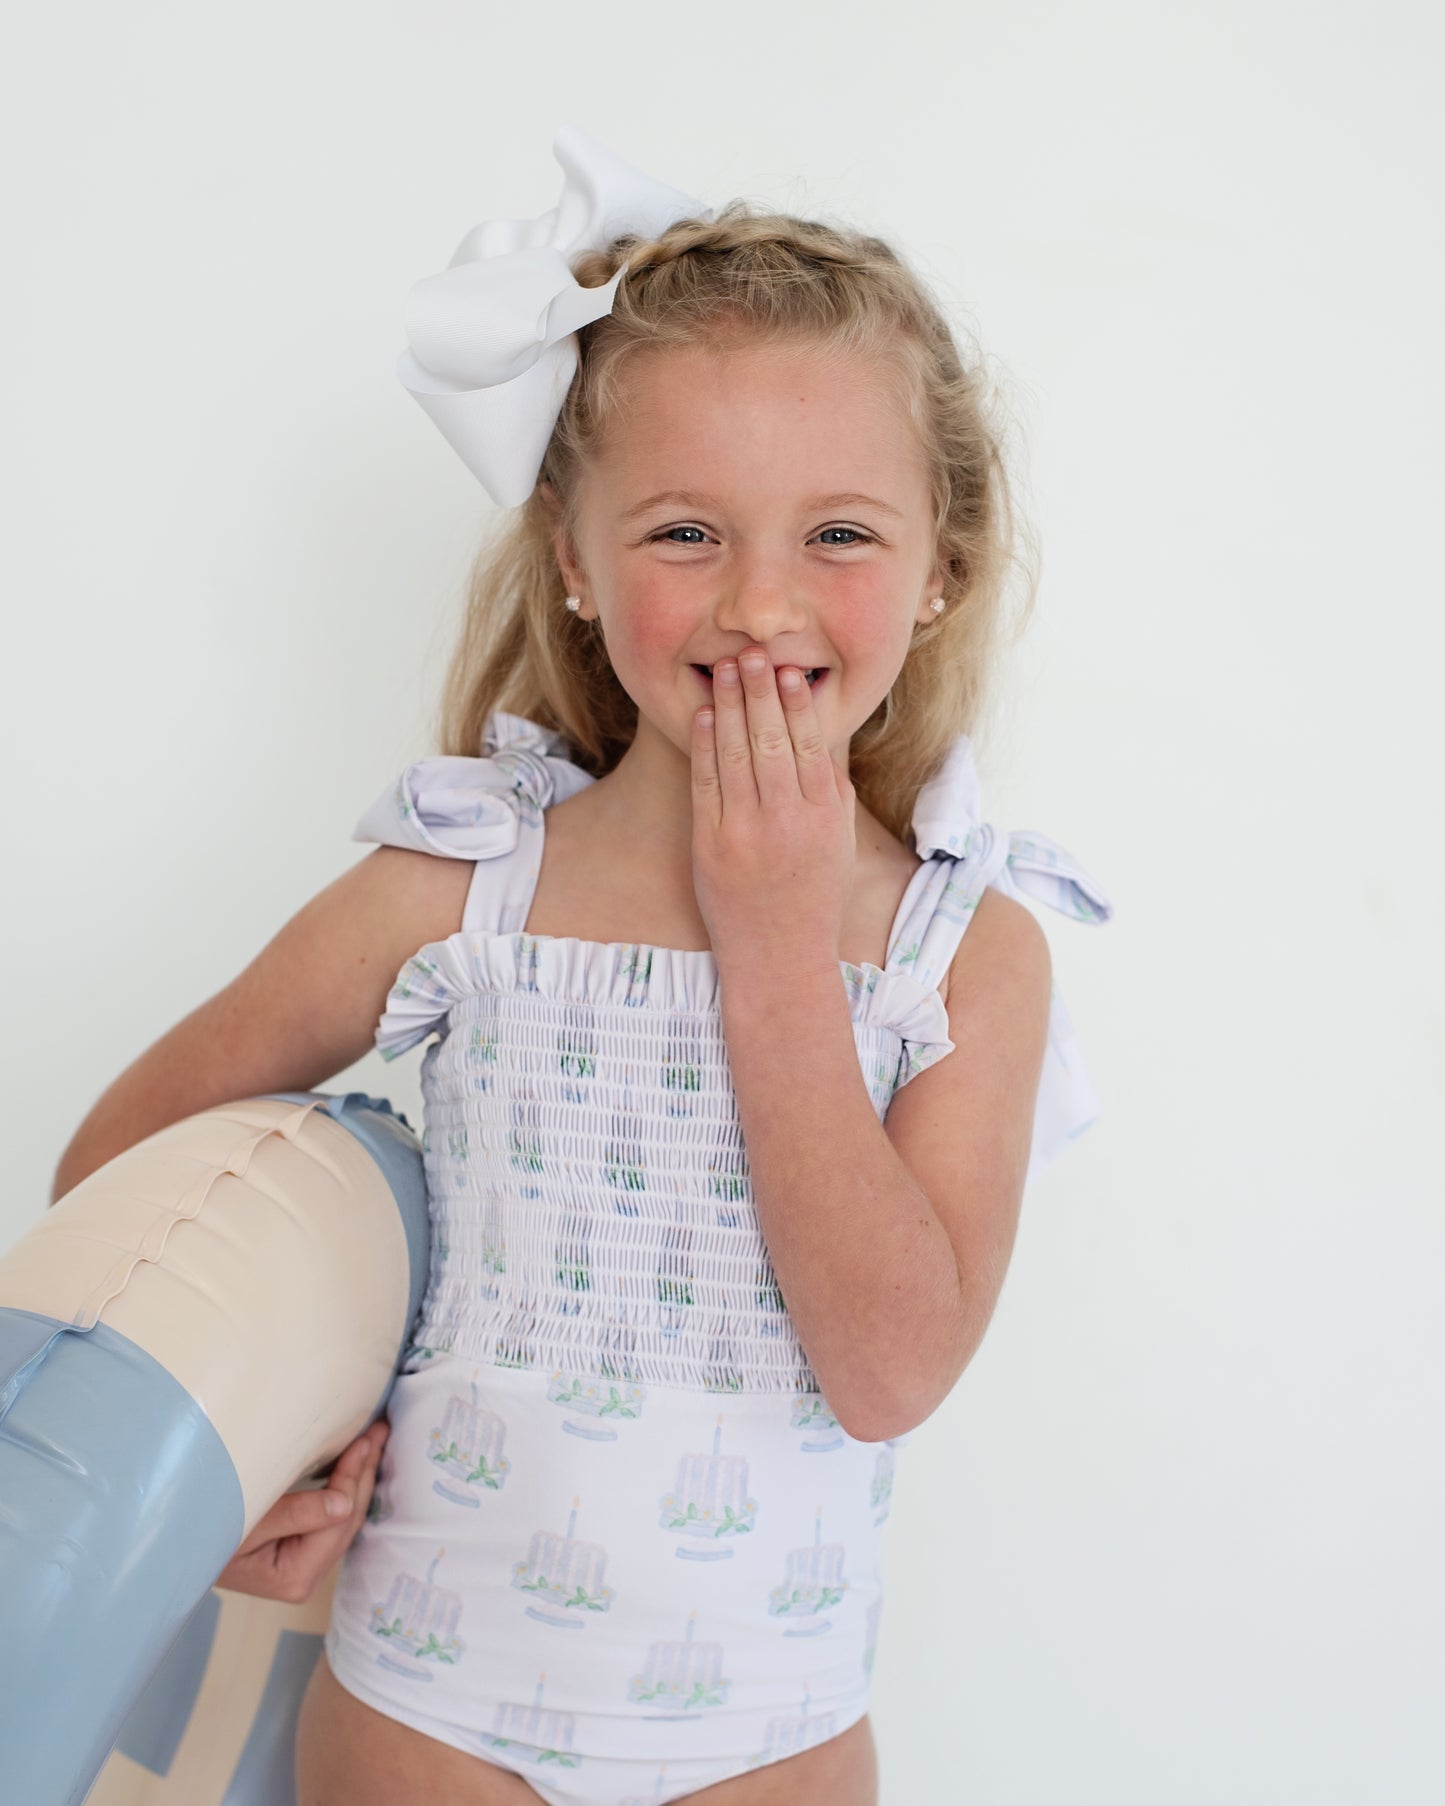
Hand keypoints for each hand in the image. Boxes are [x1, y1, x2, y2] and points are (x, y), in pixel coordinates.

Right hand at [213, 1419, 388, 1605]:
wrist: (173, 1544)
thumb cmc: (200, 1532)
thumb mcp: (245, 1520)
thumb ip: (295, 1513)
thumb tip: (342, 1504)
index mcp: (294, 1576)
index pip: (338, 1520)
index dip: (353, 1478)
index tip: (364, 1440)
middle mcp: (305, 1576)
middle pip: (349, 1519)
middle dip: (365, 1472)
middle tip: (380, 1430)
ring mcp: (303, 1563)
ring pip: (346, 1515)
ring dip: (359, 1475)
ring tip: (374, 1438)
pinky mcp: (298, 1548)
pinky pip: (332, 1514)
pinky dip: (343, 1484)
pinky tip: (354, 1459)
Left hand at [691, 647, 855, 971]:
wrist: (778, 957)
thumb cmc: (813, 896)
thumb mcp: (838, 843)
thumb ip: (832, 792)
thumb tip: (819, 736)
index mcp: (823, 817)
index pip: (809, 745)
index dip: (797, 703)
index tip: (790, 670)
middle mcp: (785, 821)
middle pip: (771, 741)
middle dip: (760, 691)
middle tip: (753, 653)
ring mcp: (745, 833)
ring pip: (735, 754)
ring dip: (728, 706)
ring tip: (725, 669)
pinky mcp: (710, 846)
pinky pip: (706, 784)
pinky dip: (703, 746)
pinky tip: (702, 715)